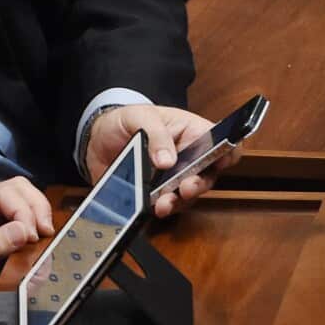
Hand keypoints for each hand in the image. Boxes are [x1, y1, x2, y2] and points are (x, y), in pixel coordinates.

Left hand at [0, 177, 54, 320]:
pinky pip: (29, 229)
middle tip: (44, 234)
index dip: (24, 211)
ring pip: (29, 206)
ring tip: (41, 244)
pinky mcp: (6, 238)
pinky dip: (38, 240)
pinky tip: (36, 253)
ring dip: (39, 222)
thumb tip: (21, 230)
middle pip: (20, 191)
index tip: (32, 235)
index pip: (4, 194)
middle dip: (36, 210)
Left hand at [84, 105, 240, 217]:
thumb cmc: (123, 120)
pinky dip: (163, 208)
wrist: (96, 140)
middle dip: (199, 184)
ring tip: (164, 203)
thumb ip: (155, 134)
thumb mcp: (138, 116)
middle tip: (186, 187)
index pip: (220, 141)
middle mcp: (187, 157)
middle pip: (207, 174)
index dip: (227, 151)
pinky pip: (169, 205)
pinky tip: (154, 207)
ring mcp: (174, 178)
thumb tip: (168, 160)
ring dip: (179, 201)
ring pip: (189, 195)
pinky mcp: (158, 194)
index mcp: (190, 132)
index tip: (219, 162)